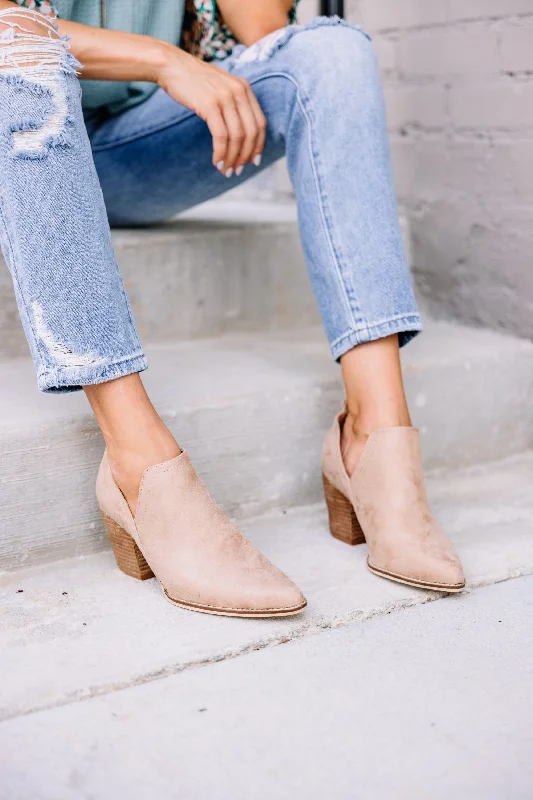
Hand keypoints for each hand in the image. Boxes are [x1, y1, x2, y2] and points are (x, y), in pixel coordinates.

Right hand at [158, 47, 265, 176]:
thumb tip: (241, 134)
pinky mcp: (210, 105)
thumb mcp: (221, 88)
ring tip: (226, 171)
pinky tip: (216, 162)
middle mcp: (239, 91)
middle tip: (238, 171)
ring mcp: (225, 97)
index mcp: (244, 88)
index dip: (258, 145)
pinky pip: (221, 136)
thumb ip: (234, 104)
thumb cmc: (194, 81)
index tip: (253, 161)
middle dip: (246, 156)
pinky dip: (220, 153)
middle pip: (251, 132)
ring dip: (232, 158)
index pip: (260, 122)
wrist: (171, 65)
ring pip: (237, 137)